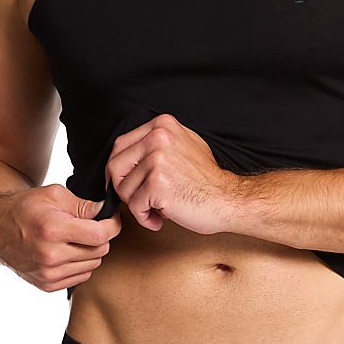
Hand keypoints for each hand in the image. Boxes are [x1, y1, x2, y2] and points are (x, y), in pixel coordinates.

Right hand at [0, 184, 121, 291]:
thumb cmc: (25, 208)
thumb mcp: (54, 195)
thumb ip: (84, 205)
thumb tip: (107, 212)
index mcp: (52, 230)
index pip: (100, 235)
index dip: (112, 225)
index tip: (110, 219)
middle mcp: (50, 255)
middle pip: (100, 251)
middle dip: (100, 237)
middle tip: (89, 226)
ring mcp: (48, 273)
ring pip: (93, 265)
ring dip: (90, 251)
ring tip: (74, 239)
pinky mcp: (47, 285)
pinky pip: (81, 276)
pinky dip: (81, 264)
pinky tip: (67, 252)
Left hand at [105, 113, 240, 233]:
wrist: (228, 200)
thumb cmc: (207, 181)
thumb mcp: (184, 146)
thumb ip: (157, 144)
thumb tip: (127, 157)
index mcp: (162, 125)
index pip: (120, 146)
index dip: (119, 170)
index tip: (126, 184)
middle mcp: (158, 138)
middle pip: (114, 166)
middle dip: (124, 188)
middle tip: (141, 200)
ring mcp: (157, 160)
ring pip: (122, 189)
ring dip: (137, 206)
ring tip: (158, 209)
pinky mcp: (157, 184)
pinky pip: (134, 206)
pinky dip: (145, 218)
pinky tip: (160, 218)